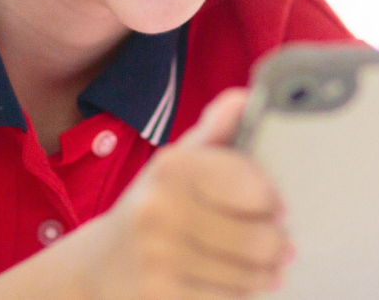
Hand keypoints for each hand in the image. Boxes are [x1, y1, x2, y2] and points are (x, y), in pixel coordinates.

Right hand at [77, 88, 291, 299]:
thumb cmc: (150, 207)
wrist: (99, 264)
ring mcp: (160, 256)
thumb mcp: (176, 163)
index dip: (273, 200)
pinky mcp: (162, 296)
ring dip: (265, 272)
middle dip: (277, 244)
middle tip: (279, 244)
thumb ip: (215, 131)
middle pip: (261, 237)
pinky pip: (230, 299)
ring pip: (250, 274)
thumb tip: (246, 99)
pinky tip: (236, 283)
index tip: (276, 206)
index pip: (254, 185)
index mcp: (172, 167)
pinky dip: (240, 293)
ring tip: (265, 266)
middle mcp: (161, 209)